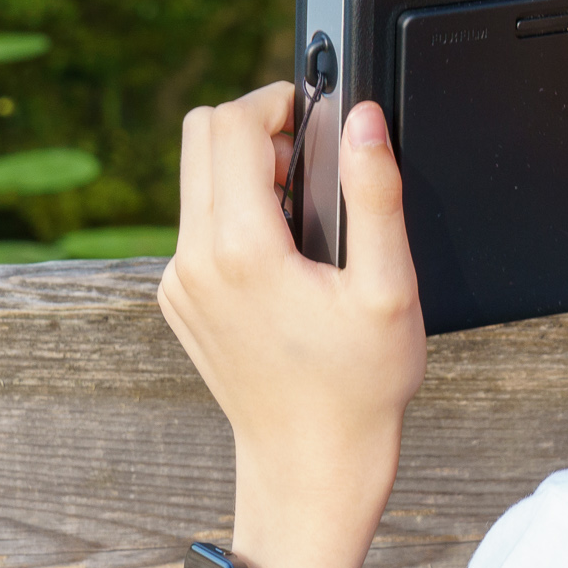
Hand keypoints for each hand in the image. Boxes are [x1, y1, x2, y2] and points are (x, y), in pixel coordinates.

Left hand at [158, 83, 426, 567]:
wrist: (311, 465)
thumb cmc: (358, 386)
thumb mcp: (388, 286)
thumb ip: (375, 193)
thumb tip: (363, 120)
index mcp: (242, 250)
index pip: (232, 125)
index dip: (278, 102)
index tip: (319, 119)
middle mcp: (194, 261)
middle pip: (200, 135)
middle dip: (256, 128)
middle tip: (311, 164)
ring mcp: (178, 283)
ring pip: (195, 178)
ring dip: (245, 170)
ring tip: (306, 217)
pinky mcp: (179, 299)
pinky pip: (196, 223)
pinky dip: (234, 212)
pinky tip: (285, 255)